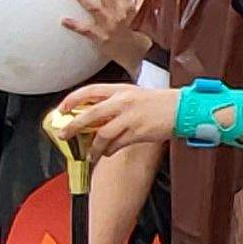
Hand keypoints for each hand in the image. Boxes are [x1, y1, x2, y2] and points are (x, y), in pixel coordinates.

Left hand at [52, 83, 178, 155]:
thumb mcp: (134, 95)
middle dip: (73, 126)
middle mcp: (123, 102)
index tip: (61, 109)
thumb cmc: (159, 102)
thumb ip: (115, 103)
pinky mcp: (137, 132)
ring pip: (102, 134)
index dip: (72, 99)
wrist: (181, 109)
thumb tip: (94, 116)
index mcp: (120, 89)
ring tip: (90, 154)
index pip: (89, 91)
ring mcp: (130, 117)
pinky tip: (108, 153)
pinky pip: (116, 145)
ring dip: (93, 147)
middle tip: (64, 135)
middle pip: (90, 114)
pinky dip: (109, 151)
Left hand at [62, 0, 147, 72]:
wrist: (136, 56)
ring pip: (94, 7)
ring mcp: (108, 26)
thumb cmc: (139, 34)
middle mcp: (118, 13)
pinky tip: (64, 20)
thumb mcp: (144, 12)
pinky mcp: (100, 38)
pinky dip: (75, 26)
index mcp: (128, 5)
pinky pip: (86, 31)